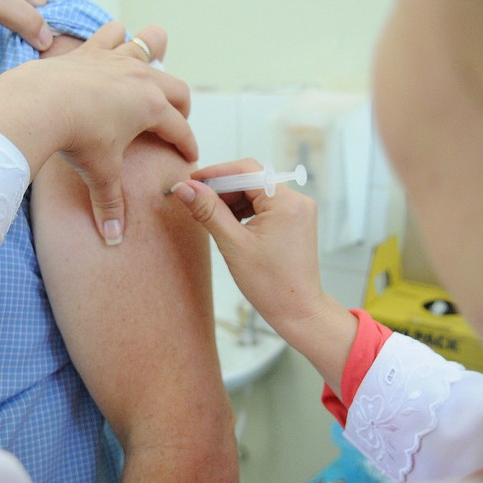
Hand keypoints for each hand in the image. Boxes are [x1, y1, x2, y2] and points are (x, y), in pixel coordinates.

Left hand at [0, 21, 195, 243]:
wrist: (40, 104)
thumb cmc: (76, 139)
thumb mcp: (99, 174)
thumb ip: (110, 205)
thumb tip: (114, 239)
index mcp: (152, 108)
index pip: (180, 130)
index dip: (188, 146)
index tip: (190, 158)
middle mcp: (141, 79)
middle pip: (176, 88)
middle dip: (180, 105)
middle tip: (175, 121)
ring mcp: (116, 60)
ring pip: (147, 47)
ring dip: (155, 52)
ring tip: (154, 61)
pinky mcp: (90, 51)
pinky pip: (110, 35)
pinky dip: (115, 36)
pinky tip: (114, 40)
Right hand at [169, 159, 324, 331]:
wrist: (298, 311)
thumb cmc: (271, 284)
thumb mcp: (233, 244)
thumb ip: (208, 211)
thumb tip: (184, 187)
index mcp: (286, 202)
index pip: (245, 171)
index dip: (215, 174)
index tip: (190, 182)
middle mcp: (297, 200)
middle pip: (251, 180)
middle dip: (221, 189)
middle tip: (194, 202)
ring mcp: (298, 211)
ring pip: (256, 193)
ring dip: (230, 201)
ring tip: (206, 216)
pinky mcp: (294, 221)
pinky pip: (265, 206)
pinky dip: (244, 211)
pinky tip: (226, 223)